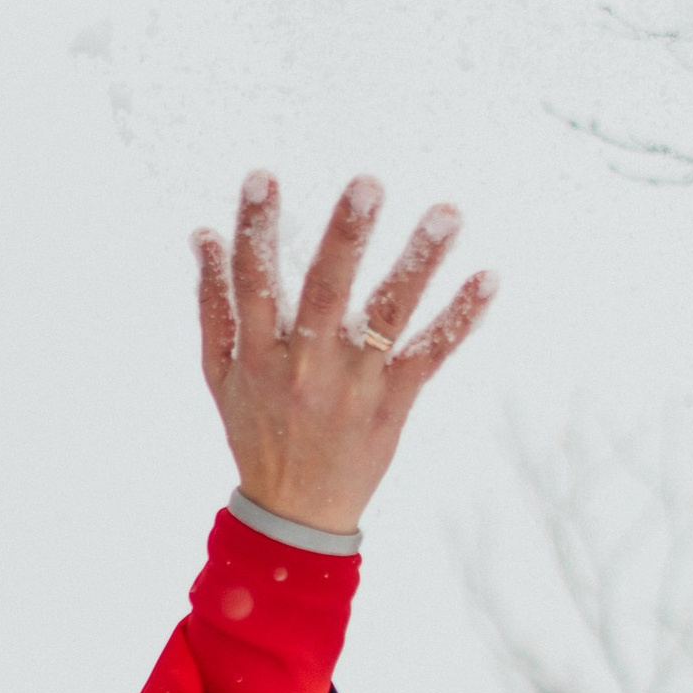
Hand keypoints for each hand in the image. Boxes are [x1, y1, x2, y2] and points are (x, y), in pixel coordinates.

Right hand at [193, 172, 494, 533]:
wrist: (296, 515)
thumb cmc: (257, 433)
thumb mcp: (222, 375)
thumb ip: (214, 305)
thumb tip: (205, 235)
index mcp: (262, 358)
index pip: (254, 284)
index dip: (255, 231)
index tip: (263, 178)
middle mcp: (308, 369)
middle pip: (326, 293)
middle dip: (346, 237)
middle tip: (368, 183)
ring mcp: (355, 387)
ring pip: (387, 317)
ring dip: (419, 263)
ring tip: (446, 214)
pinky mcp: (394, 405)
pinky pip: (430, 357)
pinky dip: (459, 320)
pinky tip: (488, 279)